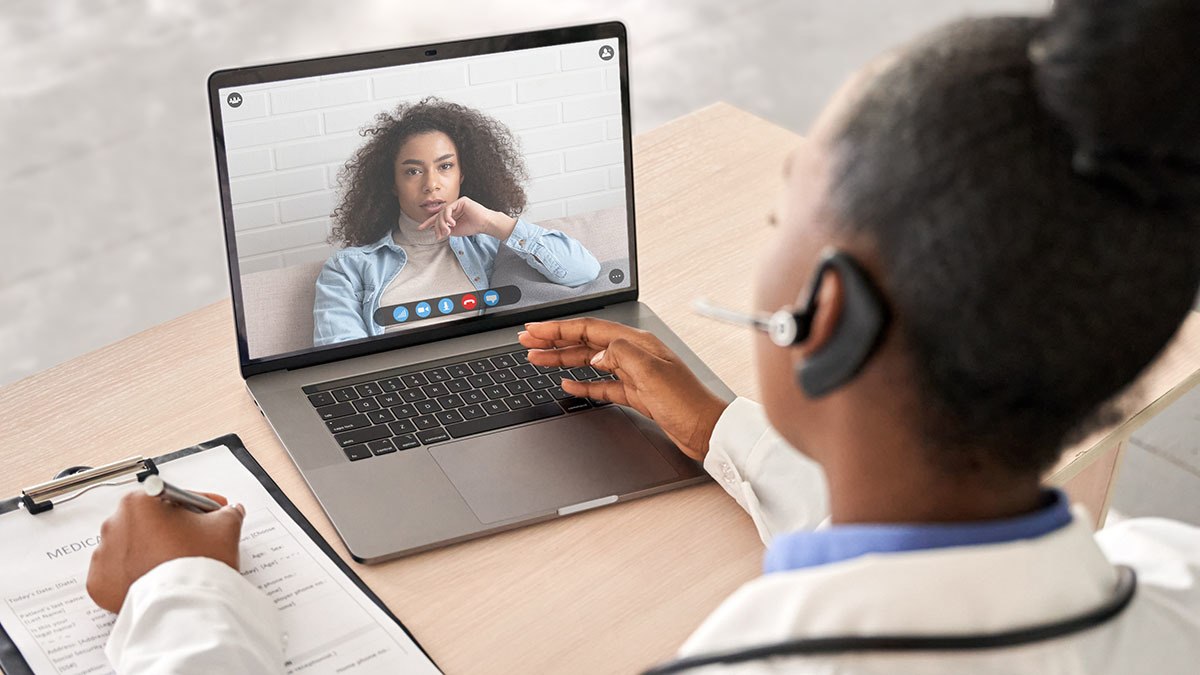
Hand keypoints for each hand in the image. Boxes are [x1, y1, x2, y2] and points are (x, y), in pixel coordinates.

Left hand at [86, 490, 244, 612]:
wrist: (184, 605)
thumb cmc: (198, 563)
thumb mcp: (225, 527)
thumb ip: (228, 512)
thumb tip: (229, 512)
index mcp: (140, 502)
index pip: (174, 497)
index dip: (198, 505)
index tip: (209, 513)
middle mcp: (114, 524)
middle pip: (149, 520)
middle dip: (171, 528)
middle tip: (195, 541)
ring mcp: (103, 555)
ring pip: (132, 547)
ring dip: (151, 551)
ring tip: (175, 564)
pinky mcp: (99, 583)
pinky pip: (118, 574)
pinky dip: (135, 575)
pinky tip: (157, 577)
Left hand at [418, 196, 516, 240]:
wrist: (485, 224)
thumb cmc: (472, 227)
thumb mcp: (455, 231)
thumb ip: (445, 229)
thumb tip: (434, 231)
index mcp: (452, 214)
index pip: (438, 218)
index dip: (429, 223)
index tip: (420, 228)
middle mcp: (454, 207)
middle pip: (439, 215)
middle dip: (437, 226)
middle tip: (439, 235)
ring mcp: (457, 203)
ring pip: (443, 212)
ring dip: (442, 223)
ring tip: (447, 231)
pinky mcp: (461, 201)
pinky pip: (449, 208)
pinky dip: (448, 217)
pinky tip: (452, 223)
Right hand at [518, 318, 728, 460]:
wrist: (706, 430)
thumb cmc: (687, 402)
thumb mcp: (651, 373)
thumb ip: (620, 354)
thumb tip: (597, 352)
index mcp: (636, 343)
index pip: (588, 329)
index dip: (558, 328)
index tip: (535, 329)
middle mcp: (634, 354)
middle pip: (585, 342)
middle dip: (554, 341)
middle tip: (527, 342)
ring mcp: (633, 374)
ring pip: (590, 362)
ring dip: (563, 360)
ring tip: (538, 360)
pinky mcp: (635, 394)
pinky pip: (602, 385)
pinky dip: (582, 384)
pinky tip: (568, 385)